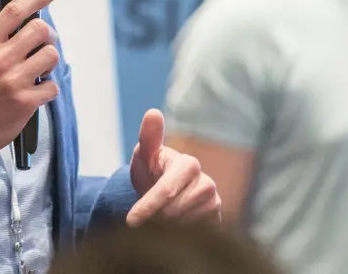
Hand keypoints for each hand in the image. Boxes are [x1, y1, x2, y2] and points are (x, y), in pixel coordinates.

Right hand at [0, 0, 59, 176]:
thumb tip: (7, 10)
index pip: (14, 11)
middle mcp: (0, 60)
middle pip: (40, 30)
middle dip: (47, 35)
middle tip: (43, 44)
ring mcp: (14, 81)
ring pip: (51, 55)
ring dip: (49, 61)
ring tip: (39, 69)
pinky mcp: (25, 102)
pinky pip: (52, 86)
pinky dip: (47, 88)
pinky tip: (36, 91)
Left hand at [126, 109, 221, 226]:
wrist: (165, 190)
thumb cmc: (152, 170)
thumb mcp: (145, 154)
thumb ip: (148, 137)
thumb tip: (153, 112)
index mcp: (189, 164)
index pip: (166, 191)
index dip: (147, 207)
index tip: (130, 222)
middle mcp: (207, 183)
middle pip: (173, 213)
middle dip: (154, 217)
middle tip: (144, 216)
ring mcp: (214, 204)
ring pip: (183, 226)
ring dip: (165, 227)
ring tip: (158, 217)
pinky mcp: (217, 221)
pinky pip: (195, 236)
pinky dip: (179, 235)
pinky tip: (171, 226)